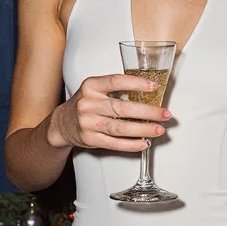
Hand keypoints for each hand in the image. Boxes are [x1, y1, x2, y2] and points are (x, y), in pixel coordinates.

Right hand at [47, 74, 170, 152]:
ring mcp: (88, 123)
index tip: (153, 87)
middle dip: (147, 112)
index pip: (115, 81)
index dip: (136, 83)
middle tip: (164, 114)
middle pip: (122, 108)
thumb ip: (115, 88)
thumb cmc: (85, 104)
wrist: (62, 124)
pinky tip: (144, 142)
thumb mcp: (94, 89)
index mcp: (91, 86)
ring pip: (120, 128)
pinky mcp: (90, 139)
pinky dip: (131, 144)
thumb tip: (148, 92)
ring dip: (143, 130)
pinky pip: (114, 143)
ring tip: (158, 130)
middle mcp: (88, 104)